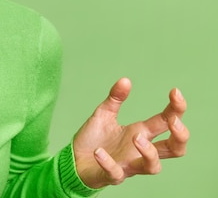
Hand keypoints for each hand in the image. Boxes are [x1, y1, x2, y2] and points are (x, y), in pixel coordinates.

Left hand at [73, 77, 188, 188]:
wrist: (74, 161)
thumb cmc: (94, 140)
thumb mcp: (104, 114)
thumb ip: (115, 98)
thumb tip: (126, 79)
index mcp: (141, 133)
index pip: (167, 122)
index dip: (176, 109)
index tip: (175, 91)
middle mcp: (139, 151)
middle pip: (175, 149)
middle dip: (180, 135)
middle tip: (172, 120)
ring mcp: (127, 165)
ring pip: (153, 167)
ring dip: (149, 152)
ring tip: (136, 136)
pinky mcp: (111, 175)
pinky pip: (116, 174)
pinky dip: (108, 163)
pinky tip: (99, 152)